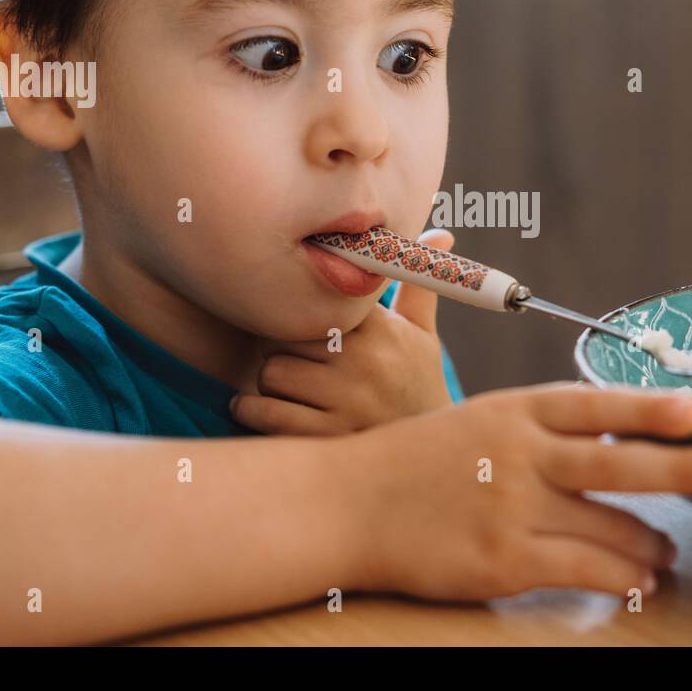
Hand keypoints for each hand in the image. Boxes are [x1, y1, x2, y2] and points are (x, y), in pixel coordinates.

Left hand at [231, 229, 456, 434]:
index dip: (300, 313)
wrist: (431, 458)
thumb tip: (441, 232)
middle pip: (287, 335)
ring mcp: (345, 403)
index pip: (318, 302)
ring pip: (271, 372)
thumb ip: (419, 284)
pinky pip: (264, 411)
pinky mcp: (325, 438)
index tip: (299, 324)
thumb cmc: (417, 387)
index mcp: (383, 330)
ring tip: (281, 386)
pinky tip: (257, 407)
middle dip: (279, 347)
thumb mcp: (423, 337)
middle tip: (287, 356)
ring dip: (267, 381)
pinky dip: (250, 408)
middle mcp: (365, 363)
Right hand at [337, 382, 691, 599]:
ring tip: (668, 552)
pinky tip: (638, 581)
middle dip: (683, 469)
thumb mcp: (480, 418)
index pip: (593, 404)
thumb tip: (616, 435)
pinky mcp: (503, 561)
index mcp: (513, 410)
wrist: (350, 501)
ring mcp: (511, 509)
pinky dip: (619, 577)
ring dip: (650, 543)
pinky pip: (580, 570)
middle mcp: (518, 454)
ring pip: (608, 527)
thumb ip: (542, 424)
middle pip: (617, 462)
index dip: (647, 407)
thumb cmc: (419, 459)